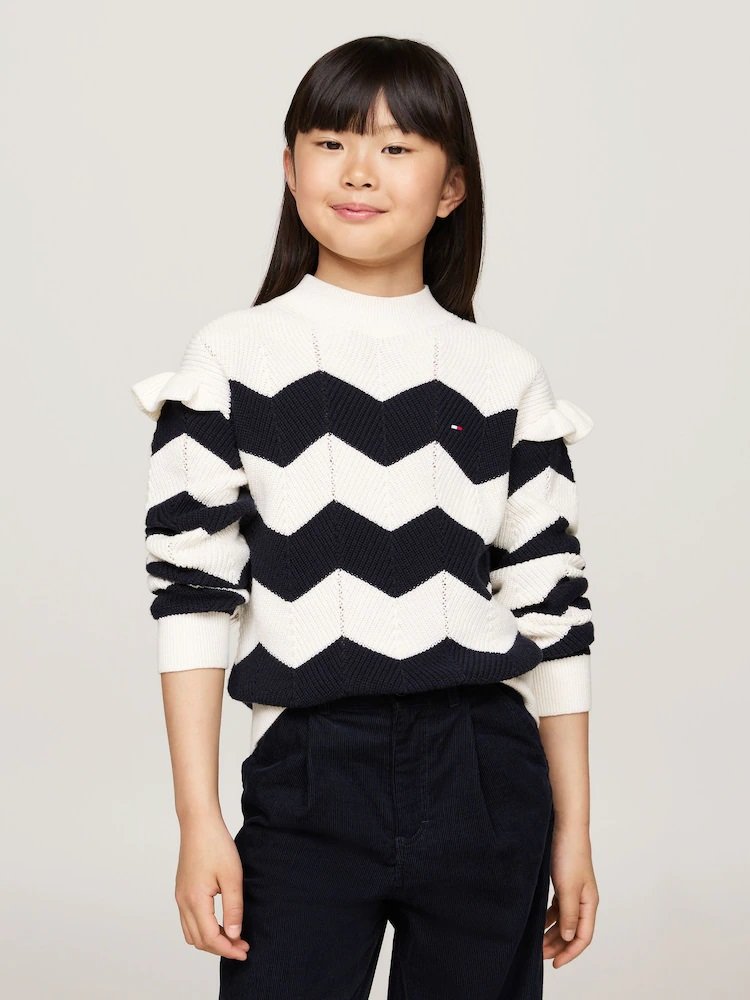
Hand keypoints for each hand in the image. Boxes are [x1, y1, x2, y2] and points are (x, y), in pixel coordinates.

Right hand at [174, 812, 250, 960]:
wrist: (198, 823)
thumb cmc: (216, 845)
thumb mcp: (232, 877)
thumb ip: (233, 908)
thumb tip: (234, 936)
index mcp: (195, 900)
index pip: (210, 938)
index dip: (228, 949)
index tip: (245, 951)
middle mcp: (183, 902)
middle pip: (199, 940)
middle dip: (220, 948)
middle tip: (242, 946)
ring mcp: (180, 897)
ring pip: (191, 933)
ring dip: (210, 940)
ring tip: (232, 937)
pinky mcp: (181, 890)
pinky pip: (188, 920)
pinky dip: (203, 929)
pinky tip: (219, 923)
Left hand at [544, 825, 598, 968]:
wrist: (566, 826)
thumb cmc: (569, 854)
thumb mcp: (568, 887)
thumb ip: (569, 914)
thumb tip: (570, 938)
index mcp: (589, 903)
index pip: (583, 937)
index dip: (570, 953)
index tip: (554, 964)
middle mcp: (584, 900)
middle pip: (573, 931)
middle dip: (558, 945)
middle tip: (540, 955)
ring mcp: (574, 891)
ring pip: (564, 920)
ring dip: (552, 933)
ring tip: (537, 942)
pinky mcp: (564, 882)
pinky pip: (558, 908)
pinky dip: (549, 918)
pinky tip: (538, 922)